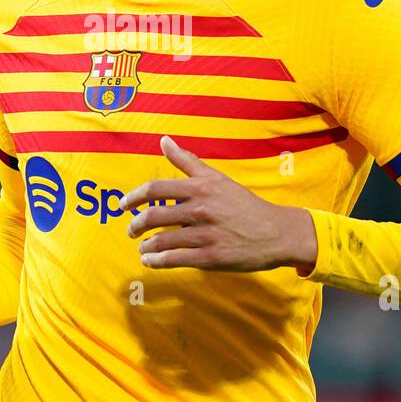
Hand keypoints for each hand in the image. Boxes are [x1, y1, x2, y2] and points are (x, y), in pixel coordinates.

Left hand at [119, 135, 317, 272]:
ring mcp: (205, 234)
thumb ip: (188, 161)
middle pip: (154, 215)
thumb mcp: (217, 178)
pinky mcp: (210, 257)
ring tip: (142, 247)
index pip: (156, 188)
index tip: (124, 205)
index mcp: (200, 187)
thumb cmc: (243, 204)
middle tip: (130, 230)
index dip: (134, 197)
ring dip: (146, 246)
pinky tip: (150, 260)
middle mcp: (200, 209)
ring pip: (162, 240)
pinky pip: (174, 259)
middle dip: (135, 225)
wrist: (276, 232)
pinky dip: (157, 261)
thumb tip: (164, 141)